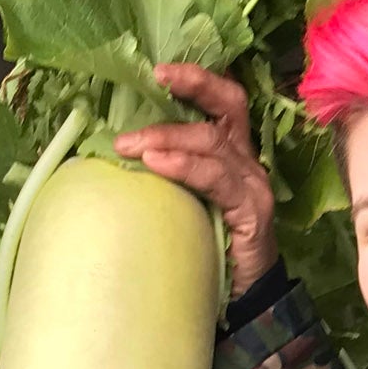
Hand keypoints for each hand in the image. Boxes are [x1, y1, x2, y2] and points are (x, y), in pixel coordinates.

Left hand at [115, 62, 276, 295]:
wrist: (245, 299)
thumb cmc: (206, 246)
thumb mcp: (181, 200)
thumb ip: (164, 172)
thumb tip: (114, 150)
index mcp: (232, 153)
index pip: (223, 101)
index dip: (197, 79)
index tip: (159, 69)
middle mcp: (248, 162)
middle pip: (227, 107)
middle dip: (188, 90)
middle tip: (149, 85)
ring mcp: (253, 186)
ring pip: (214, 142)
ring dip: (168, 137)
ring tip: (130, 144)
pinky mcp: (253, 214)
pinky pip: (219, 180)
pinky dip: (185, 168)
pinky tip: (157, 164)